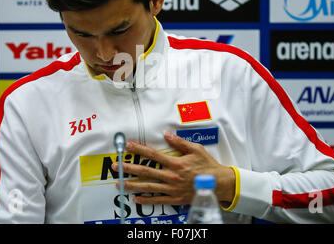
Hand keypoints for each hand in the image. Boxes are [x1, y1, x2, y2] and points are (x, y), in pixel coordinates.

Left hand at [112, 131, 234, 205]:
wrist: (218, 183)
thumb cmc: (207, 165)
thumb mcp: (195, 149)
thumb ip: (179, 142)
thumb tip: (167, 134)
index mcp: (175, 163)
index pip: (153, 154)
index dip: (139, 149)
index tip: (128, 146)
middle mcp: (171, 176)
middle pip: (145, 171)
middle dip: (129, 168)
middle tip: (116, 167)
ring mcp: (172, 189)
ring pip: (148, 186)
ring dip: (132, 185)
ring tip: (119, 184)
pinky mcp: (175, 199)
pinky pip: (158, 200)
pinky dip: (146, 199)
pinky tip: (136, 198)